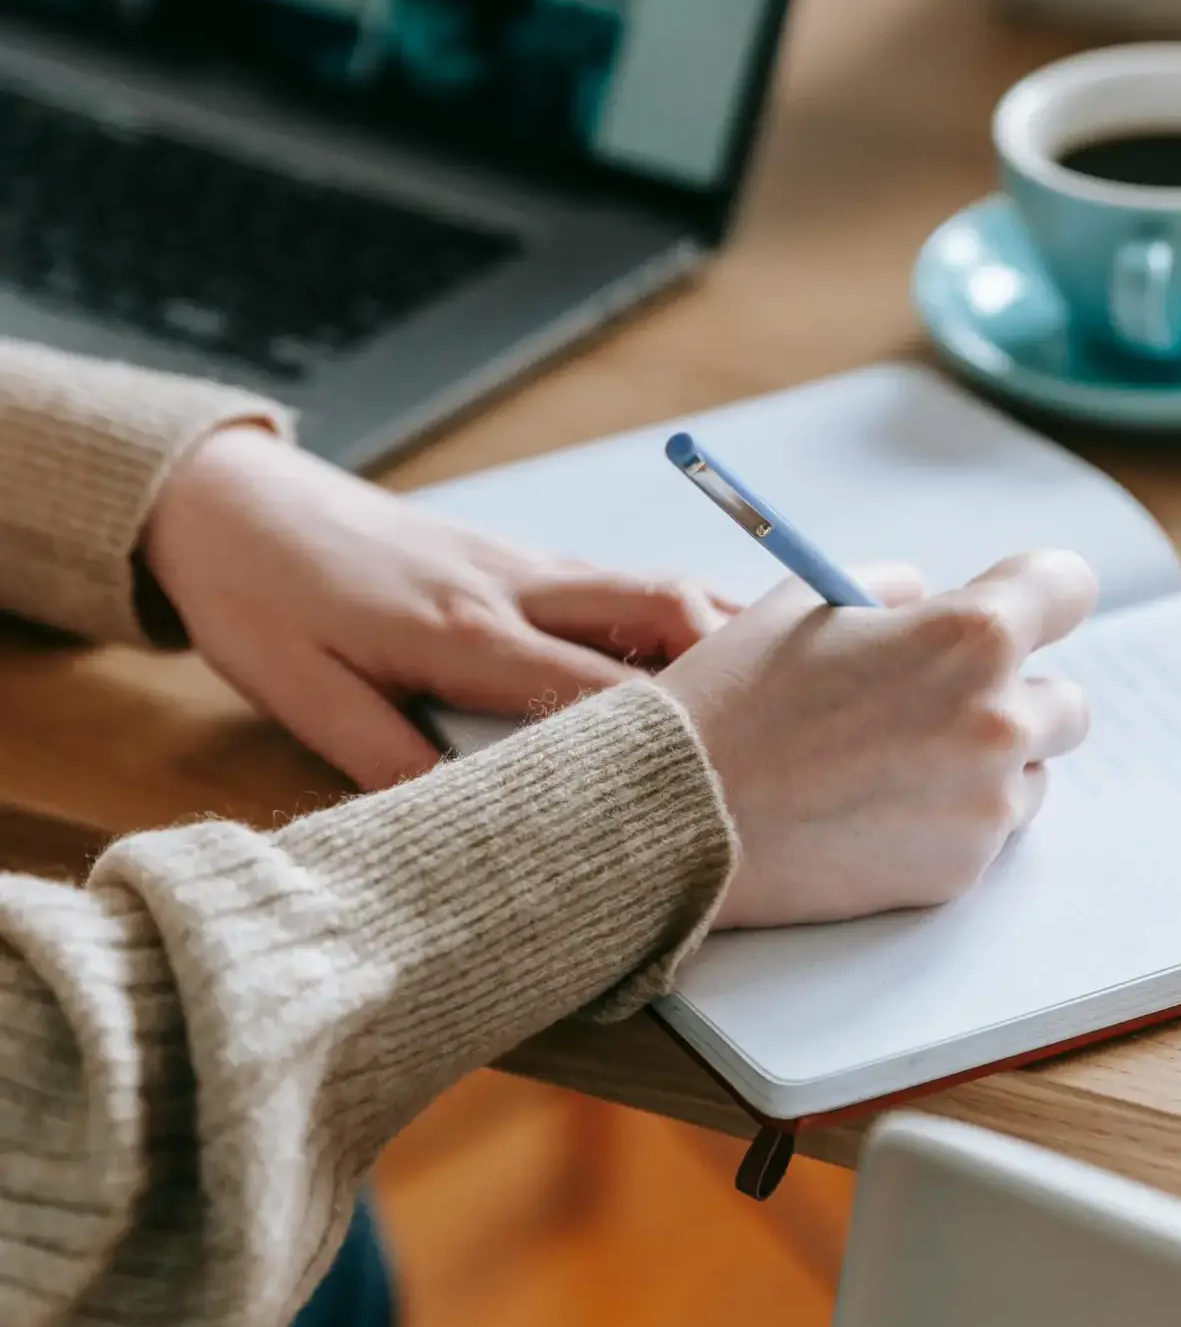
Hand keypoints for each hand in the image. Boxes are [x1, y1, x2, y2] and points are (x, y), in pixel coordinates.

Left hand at [143, 426, 735, 790]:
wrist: (236, 504)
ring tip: (780, 678)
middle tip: (796, 711)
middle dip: (735, 654)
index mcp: (465, 629)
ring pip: (652, 584)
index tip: (730, 771)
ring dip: (719, 624)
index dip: (671, 728)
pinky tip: (705, 640)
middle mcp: (515, 585)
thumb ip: (390, 759)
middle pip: (658, 606)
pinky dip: (678, 609)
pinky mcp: (519, 555)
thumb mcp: (305, 693)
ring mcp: (524, 561)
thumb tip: (474, 822)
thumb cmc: (264, 600)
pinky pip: (620, 581)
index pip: (598, 685)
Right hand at [660, 551, 1096, 928]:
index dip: (1041, 590)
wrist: (681, 817)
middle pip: (1067, 700)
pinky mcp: (960, 869)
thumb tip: (928, 600)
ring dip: (989, 761)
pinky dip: (949, 816)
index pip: (1067, 588)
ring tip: (895, 759)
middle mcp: (998, 721)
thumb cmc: (735, 699)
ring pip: (1031, 773)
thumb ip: (890, 588)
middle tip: (939, 699)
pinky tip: (875, 806)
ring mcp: (985, 805)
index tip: (1023, 604)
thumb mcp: (806, 601)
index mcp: (970, 636)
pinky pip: (986, 831)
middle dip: (1015, 693)